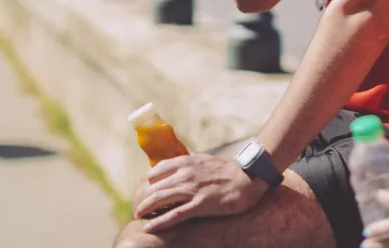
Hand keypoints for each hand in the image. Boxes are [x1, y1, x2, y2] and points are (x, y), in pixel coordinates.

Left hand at [134, 154, 269, 233]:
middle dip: (144, 198)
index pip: (157, 171)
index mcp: (186, 162)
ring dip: (146, 209)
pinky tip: (149, 227)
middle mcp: (185, 174)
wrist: (249, 178)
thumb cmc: (229, 171)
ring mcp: (192, 190)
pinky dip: (159, 221)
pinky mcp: (200, 205)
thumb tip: (181, 169)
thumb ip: (191, 165)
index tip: (148, 191)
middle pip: (155, 187)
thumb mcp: (205, 161)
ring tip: (139, 216)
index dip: (150, 182)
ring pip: (160, 200)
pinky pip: (174, 215)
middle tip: (139, 208)